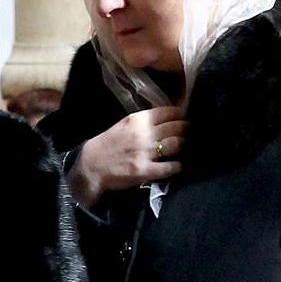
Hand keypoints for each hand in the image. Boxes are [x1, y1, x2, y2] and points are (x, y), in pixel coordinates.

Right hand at [70, 106, 185, 205]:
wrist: (91, 165)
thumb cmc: (108, 144)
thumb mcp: (124, 124)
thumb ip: (144, 121)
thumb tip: (168, 117)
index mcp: (138, 119)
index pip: (169, 111)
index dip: (181, 114)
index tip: (186, 117)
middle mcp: (144, 133)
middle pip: (177, 127)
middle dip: (186, 129)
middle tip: (189, 133)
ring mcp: (145, 152)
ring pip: (176, 144)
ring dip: (183, 146)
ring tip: (184, 148)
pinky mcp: (145, 170)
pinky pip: (170, 167)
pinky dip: (177, 166)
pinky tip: (177, 166)